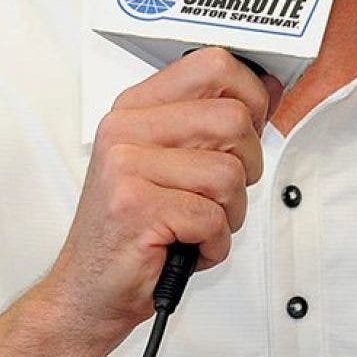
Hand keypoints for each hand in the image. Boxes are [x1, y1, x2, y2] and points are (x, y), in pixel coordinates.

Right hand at [40, 49, 278, 345]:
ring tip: (197, 225)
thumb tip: (268, 87)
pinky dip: (214, 244)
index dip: (250, 96)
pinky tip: (186, 247)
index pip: (212, 65)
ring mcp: (126, 166)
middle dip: (246, 166)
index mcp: (136, 109)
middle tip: (218, 194)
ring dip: (229, 213)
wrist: (88, 291)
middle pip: (233, 119)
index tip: (250, 126)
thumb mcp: (175, 164)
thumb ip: (216, 123)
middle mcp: (126, 129)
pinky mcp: (136, 206)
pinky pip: (214, 218)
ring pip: (229, 173)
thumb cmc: (135, 230)